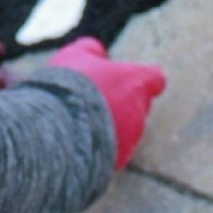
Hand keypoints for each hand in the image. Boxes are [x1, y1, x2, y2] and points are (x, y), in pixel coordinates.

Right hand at [48, 37, 166, 169]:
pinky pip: (111, 151)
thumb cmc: (68, 87)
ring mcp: (130, 139)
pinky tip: (77, 141)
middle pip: (137, 105)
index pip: (154, 79)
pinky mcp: (117, 161)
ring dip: (107, 125)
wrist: (58, 128)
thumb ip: (89, 50)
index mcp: (135, 82)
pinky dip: (98, 146)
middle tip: (92, 100)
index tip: (134, 80)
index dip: (145, 78)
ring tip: (78, 122)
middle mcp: (139, 112)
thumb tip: (97, 51)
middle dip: (120, 103)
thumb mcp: (74, 57)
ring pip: (124, 130)